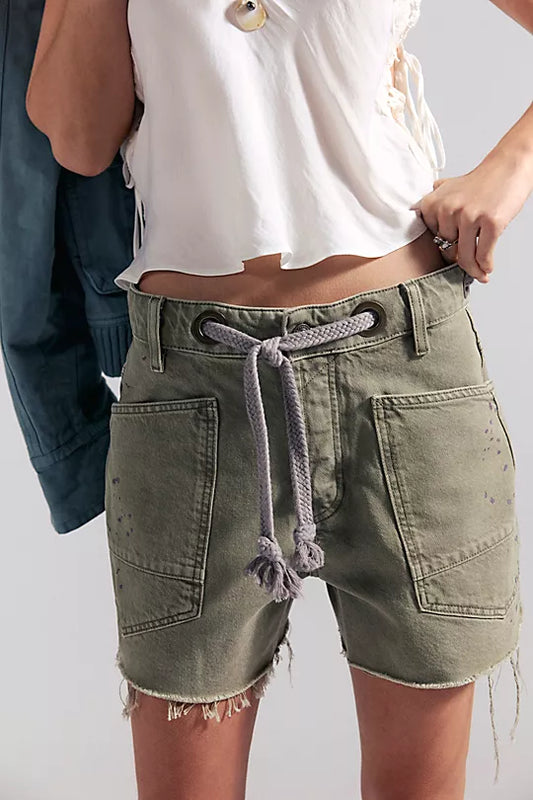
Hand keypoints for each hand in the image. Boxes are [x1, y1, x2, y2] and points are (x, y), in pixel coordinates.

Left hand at [410, 151, 532, 283]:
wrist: (509, 166)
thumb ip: (434, 201)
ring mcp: (469, 216)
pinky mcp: (491, 223)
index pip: (432, 239)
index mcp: (433, 203)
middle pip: (448, 250)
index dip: (443, 249)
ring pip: (465, 256)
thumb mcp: (449, 187)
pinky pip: (483, 254)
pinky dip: (485, 266)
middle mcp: (448, 209)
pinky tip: (487, 269)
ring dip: (473, 270)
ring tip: (479, 274)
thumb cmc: (481, 180)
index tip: (451, 256)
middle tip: (467, 266)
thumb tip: (416, 212)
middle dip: (458, 261)